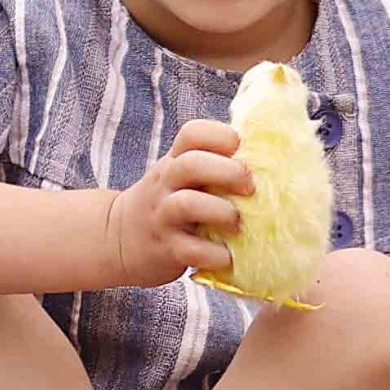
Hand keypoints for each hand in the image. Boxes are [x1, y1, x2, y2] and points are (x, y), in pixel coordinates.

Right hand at [99, 119, 251, 289]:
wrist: (120, 238)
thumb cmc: (168, 203)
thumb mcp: (180, 175)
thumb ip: (212, 162)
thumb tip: (269, 155)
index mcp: (174, 160)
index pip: (193, 133)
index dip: (222, 137)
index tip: (241, 152)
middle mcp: (166, 183)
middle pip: (192, 164)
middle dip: (229, 173)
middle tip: (250, 188)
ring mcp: (163, 216)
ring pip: (188, 204)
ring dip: (222, 212)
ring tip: (237, 223)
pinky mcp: (166, 249)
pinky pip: (192, 250)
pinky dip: (216, 254)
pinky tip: (226, 256)